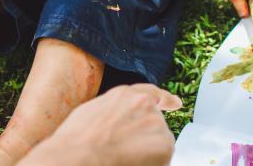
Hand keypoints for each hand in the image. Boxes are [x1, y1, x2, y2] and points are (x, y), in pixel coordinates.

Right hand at [20, 84, 180, 165]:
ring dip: (147, 155)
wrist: (77, 157)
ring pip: (160, 144)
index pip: (151, 94)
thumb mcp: (91, 115)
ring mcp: (156, 122)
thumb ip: (114, 112)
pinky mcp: (165, 143)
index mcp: (124, 95)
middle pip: (154, 126)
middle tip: (123, 154)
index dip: (165, 99)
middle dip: (144, 141)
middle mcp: (144, 103)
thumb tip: (120, 124)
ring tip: (121, 160)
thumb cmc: (75, 143)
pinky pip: (163, 159)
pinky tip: (133, 164)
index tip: (176, 103)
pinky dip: (154, 164)